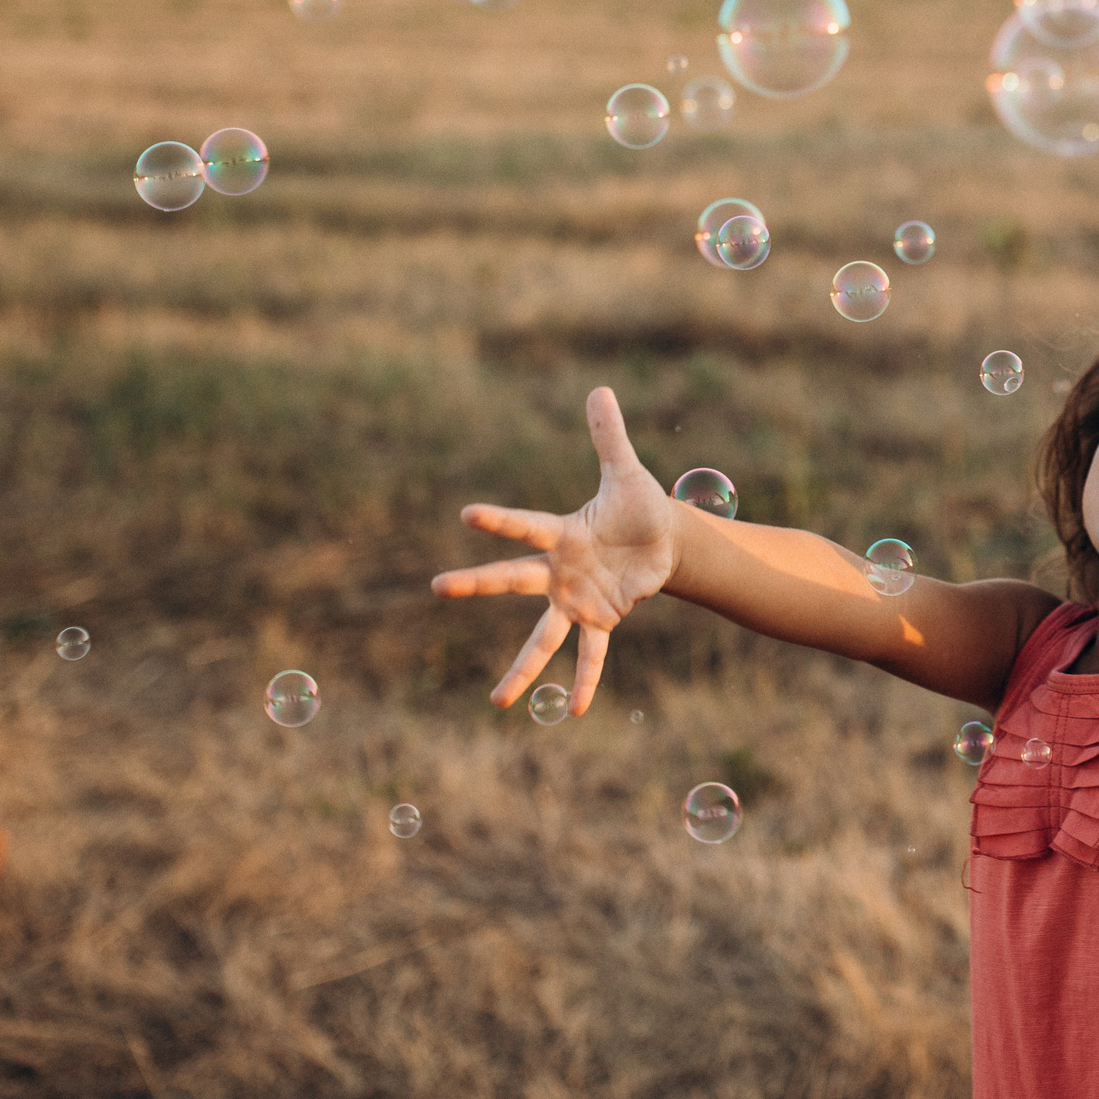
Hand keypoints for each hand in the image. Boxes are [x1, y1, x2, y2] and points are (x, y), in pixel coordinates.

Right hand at [429, 387, 678, 714]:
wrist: (662, 541)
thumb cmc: (636, 505)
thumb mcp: (626, 472)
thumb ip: (609, 436)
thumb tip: (599, 388)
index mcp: (561, 534)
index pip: (526, 525)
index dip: (501, 520)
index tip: (468, 514)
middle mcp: (559, 571)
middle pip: (513, 579)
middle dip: (477, 583)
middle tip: (437, 587)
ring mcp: (576, 600)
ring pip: (543, 637)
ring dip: (522, 669)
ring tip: (498, 702)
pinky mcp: (601, 619)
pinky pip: (591, 655)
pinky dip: (585, 681)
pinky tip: (575, 710)